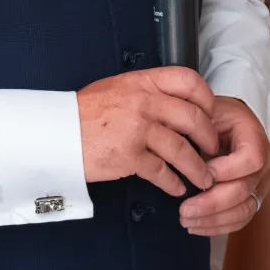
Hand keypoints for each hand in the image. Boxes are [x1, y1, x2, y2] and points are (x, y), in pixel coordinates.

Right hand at [77, 67, 218, 195]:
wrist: (57, 132)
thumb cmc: (84, 112)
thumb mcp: (116, 88)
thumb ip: (145, 92)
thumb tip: (172, 103)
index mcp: (142, 82)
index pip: (188, 80)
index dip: (206, 99)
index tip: (211, 113)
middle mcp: (143, 101)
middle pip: (193, 118)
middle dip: (209, 138)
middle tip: (212, 150)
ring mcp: (137, 129)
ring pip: (183, 149)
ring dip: (198, 168)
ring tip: (203, 179)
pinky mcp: (130, 156)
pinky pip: (162, 172)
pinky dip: (173, 183)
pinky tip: (177, 188)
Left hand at [179, 96, 269, 235]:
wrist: (231, 121)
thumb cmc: (216, 115)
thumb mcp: (207, 112)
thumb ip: (198, 130)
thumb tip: (180, 154)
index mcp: (254, 137)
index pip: (251, 159)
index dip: (226, 170)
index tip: (201, 173)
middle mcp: (264, 164)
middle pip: (245, 189)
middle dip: (212, 203)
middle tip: (184, 210)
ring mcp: (260, 184)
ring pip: (244, 210)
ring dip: (214, 220)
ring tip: (187, 221)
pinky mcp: (252, 198)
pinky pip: (241, 218)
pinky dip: (219, 226)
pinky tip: (197, 226)